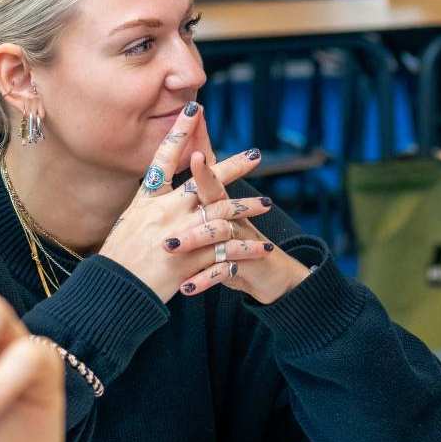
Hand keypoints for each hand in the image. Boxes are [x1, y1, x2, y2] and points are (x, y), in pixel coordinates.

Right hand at [100, 103, 271, 301]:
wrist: (115, 291)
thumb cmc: (118, 259)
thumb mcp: (126, 223)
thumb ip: (147, 206)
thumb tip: (158, 190)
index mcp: (148, 201)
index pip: (165, 158)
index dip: (181, 132)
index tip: (195, 108)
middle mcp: (166, 212)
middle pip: (205, 182)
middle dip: (232, 168)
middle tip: (254, 156)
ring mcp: (181, 235)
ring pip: (222, 215)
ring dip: (246, 209)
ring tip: (266, 205)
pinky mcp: (192, 261)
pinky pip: (225, 251)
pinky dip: (245, 249)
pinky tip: (262, 247)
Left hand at [180, 152, 308, 302]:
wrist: (271, 274)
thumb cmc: (237, 242)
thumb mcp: (221, 218)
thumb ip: (205, 193)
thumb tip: (193, 156)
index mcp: (224, 206)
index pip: (212, 184)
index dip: (205, 170)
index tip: (195, 154)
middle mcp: (234, 220)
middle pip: (216, 206)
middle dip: (192, 204)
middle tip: (170, 196)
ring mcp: (240, 242)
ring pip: (218, 236)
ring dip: (193, 241)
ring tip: (169, 247)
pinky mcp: (244, 266)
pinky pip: (223, 272)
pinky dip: (204, 280)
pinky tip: (185, 288)